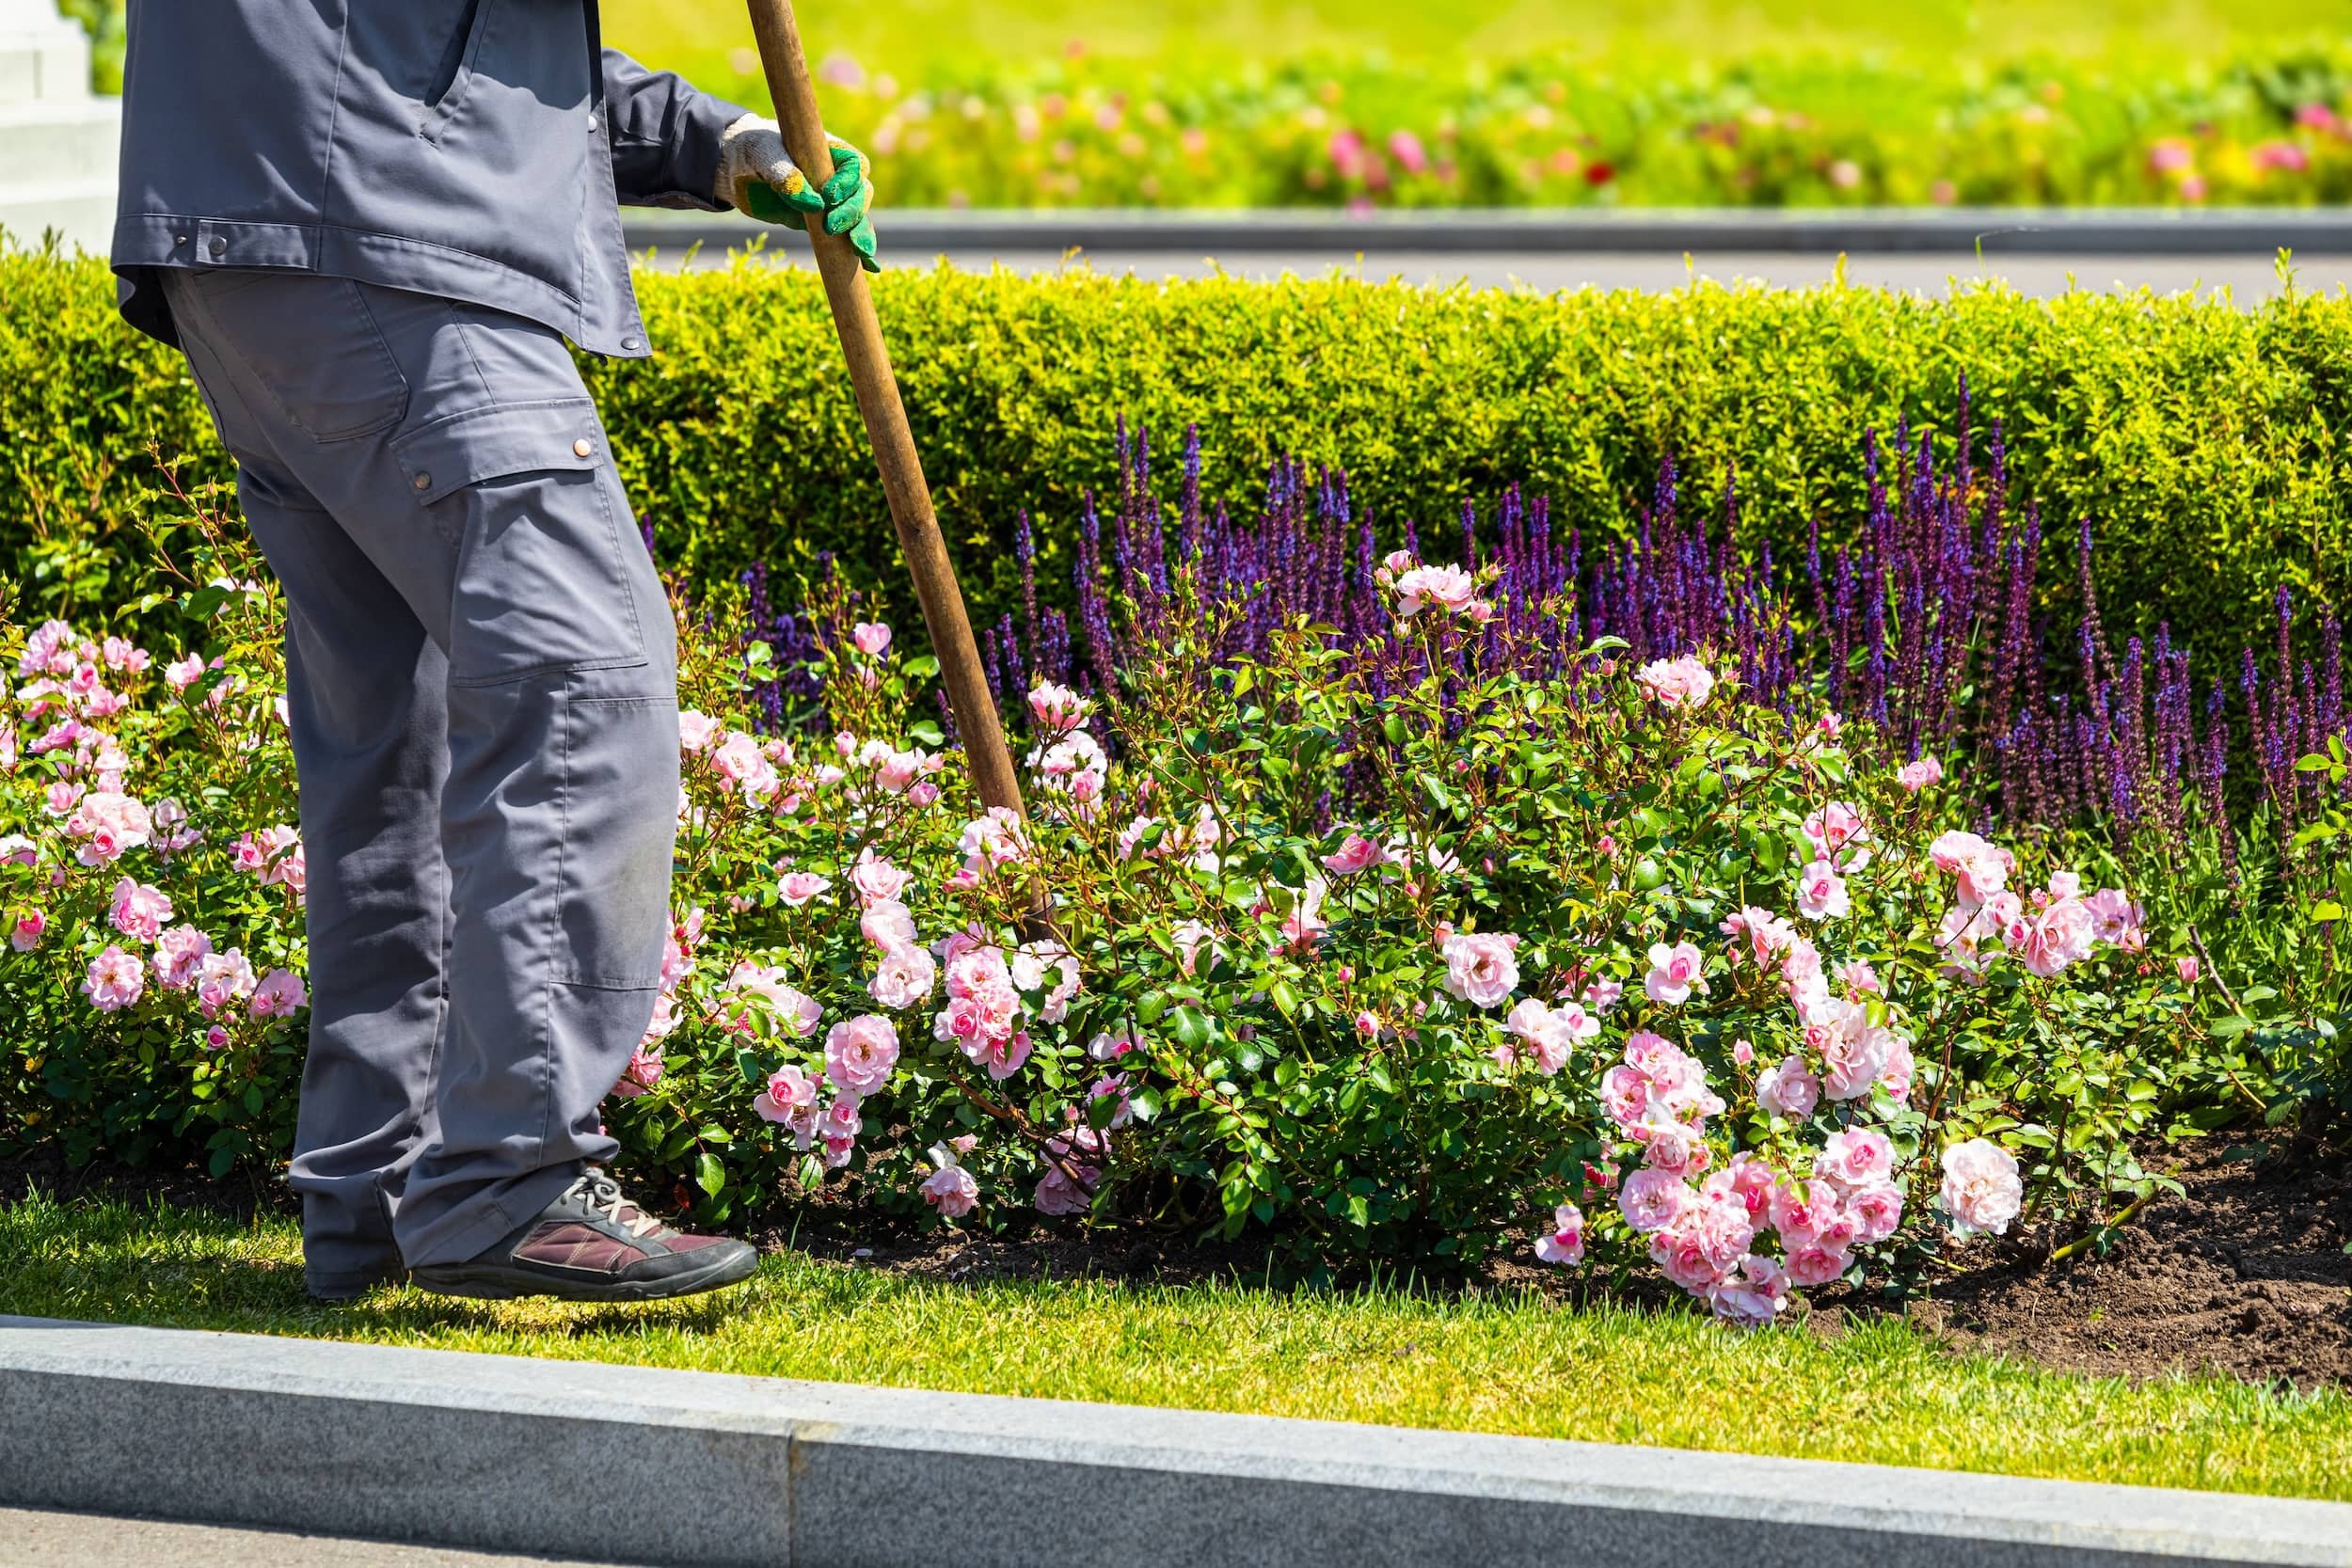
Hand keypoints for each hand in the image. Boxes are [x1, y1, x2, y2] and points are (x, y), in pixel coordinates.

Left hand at [714, 114, 878, 271]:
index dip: (849, 181)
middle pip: (861, 194)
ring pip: (858, 218)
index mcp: (829, 152)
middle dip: (853, 212)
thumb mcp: (763, 157)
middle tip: (831, 227)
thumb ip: (785, 175)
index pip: (855, 165)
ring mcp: (830, 201)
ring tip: (861, 253)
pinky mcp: (820, 223)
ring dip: (862, 234)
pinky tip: (871, 268)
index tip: (829, 196)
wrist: (735, 170)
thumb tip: (814, 204)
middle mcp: (836, 176)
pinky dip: (858, 253)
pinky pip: (845, 238)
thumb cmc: (752, 152)